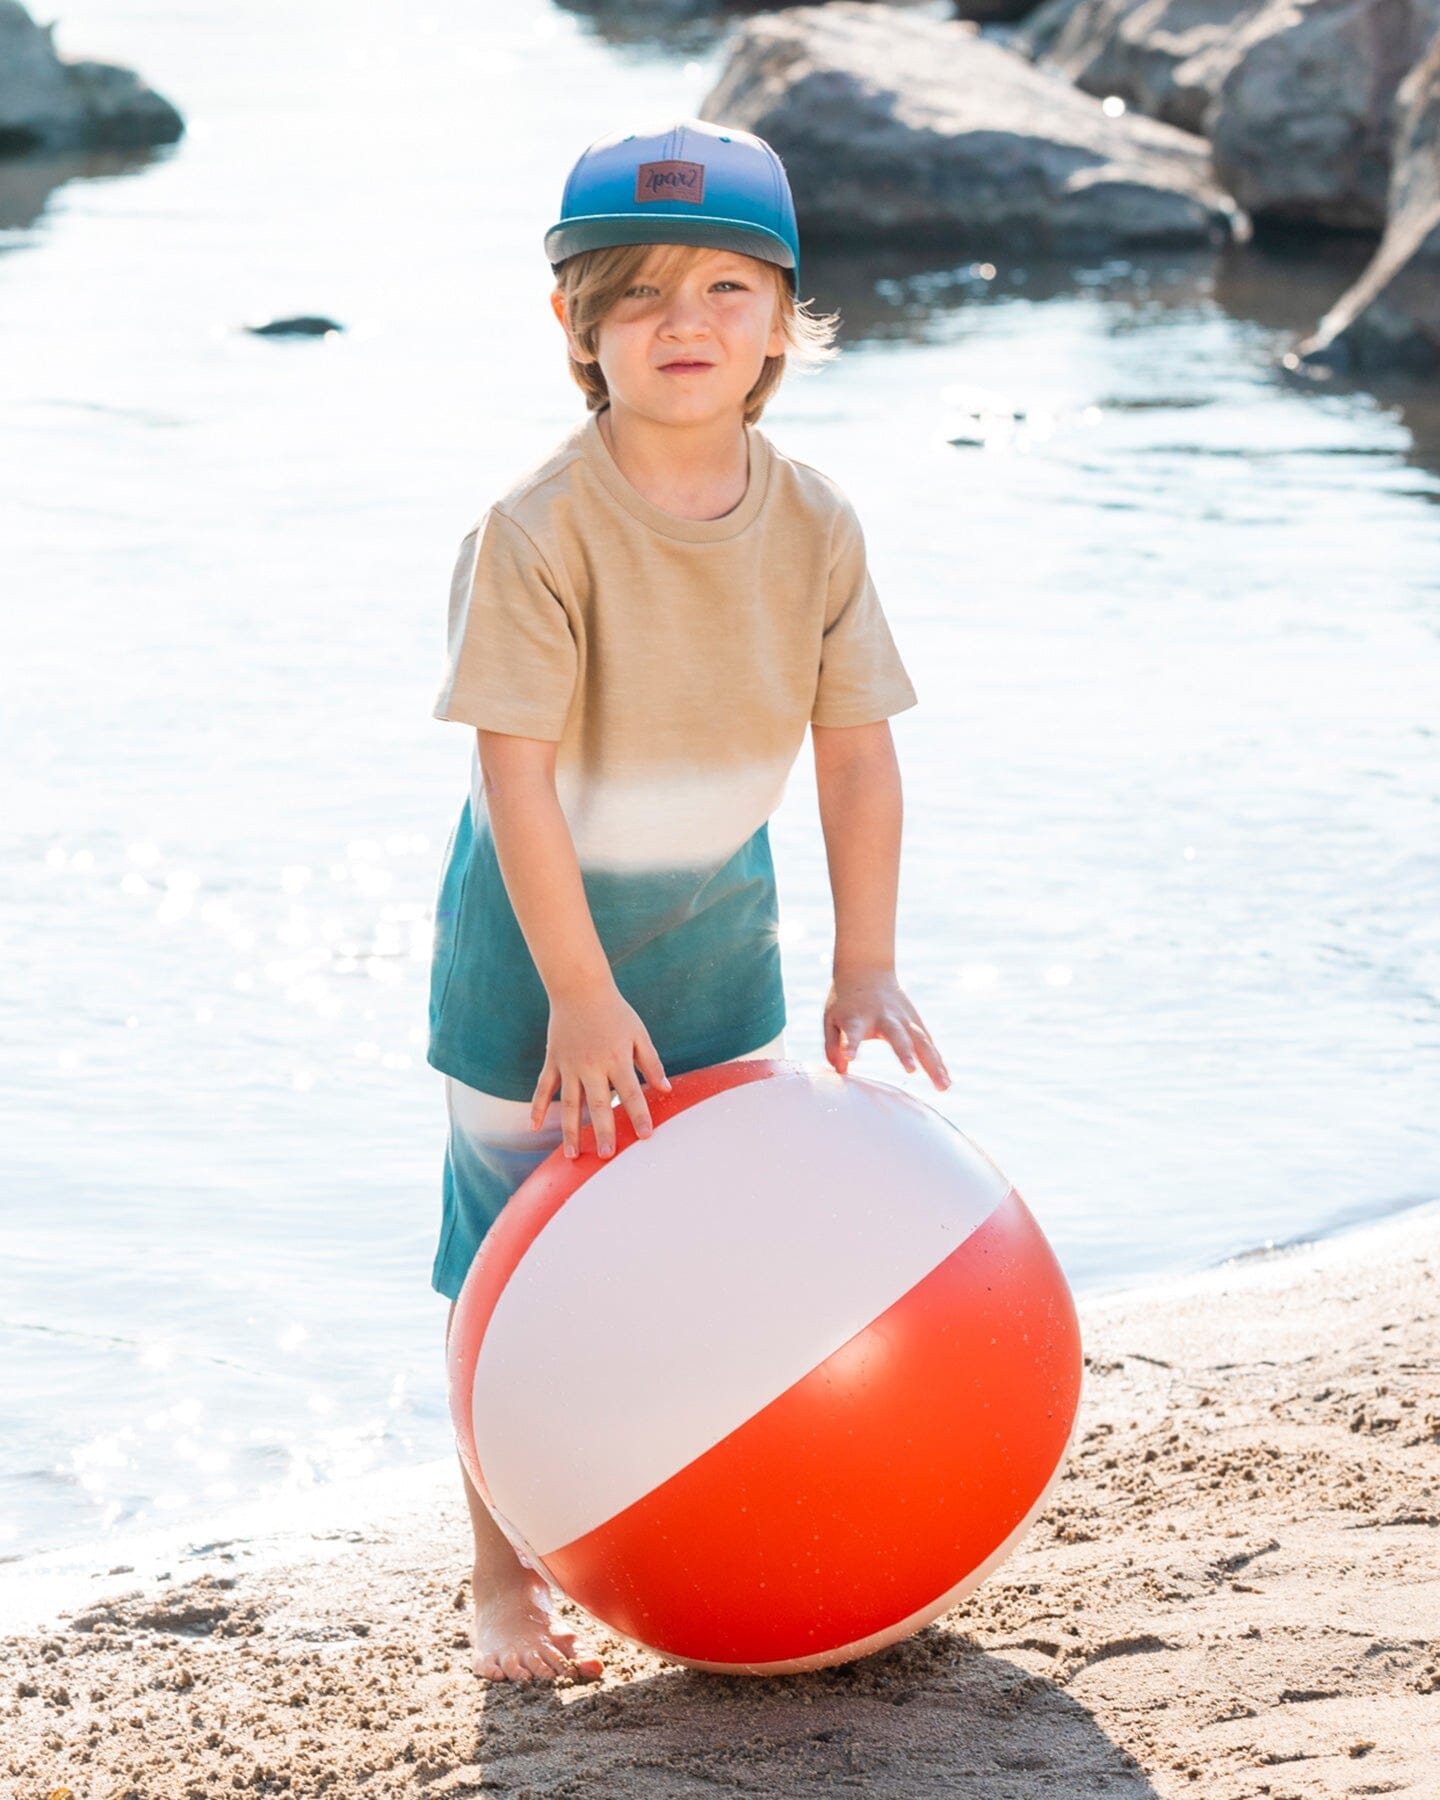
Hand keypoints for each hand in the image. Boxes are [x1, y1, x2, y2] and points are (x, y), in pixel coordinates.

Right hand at [531, 984, 670, 1159]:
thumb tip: (666, 1089)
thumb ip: (651, 1063)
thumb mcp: (639, 1034)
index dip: (639, 1115)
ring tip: (572, 1155)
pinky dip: (537, 1107)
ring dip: (570, 1131)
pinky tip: (534, 1127)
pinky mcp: (553, 1061)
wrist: (580, 989)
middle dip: (603, 1131)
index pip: (632, 1093)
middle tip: (605, 1155)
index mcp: (617, 1059)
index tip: (645, 1136)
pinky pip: (543, 1088)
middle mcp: (592, 1066)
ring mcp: (569, 1065)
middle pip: (598, 1104)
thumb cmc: (615, 1012)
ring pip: (569, 1104)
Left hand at [824, 969, 949, 1089]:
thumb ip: (832, 1045)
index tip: (848, 1058)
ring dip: (932, 1063)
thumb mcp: (830, 1018)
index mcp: (857, 1017)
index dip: (850, 1045)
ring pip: (921, 1041)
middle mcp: (884, 1017)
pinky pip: (929, 1044)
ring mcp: (903, 1019)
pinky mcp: (916, 1022)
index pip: (852, 1032)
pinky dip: (938, 1062)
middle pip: (896, 1035)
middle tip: (911, 1070)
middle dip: (904, 1051)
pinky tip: (945, 1080)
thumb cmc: (845, 1001)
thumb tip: (840, 1070)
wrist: (866, 969)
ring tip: (943, 1086)